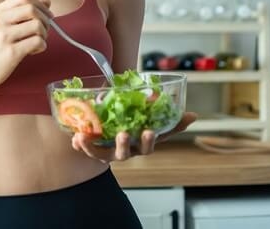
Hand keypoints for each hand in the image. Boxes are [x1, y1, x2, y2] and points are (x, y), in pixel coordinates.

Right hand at [0, 0, 52, 88]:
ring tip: (37, 41)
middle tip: (44, 30)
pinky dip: (42, 46)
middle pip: (32, 9)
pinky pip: (37, 42)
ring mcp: (4, 36)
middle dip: (45, 19)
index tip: (45, 14)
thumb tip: (47, 2)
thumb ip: (23, 11)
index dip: (39, 4)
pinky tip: (34, 50)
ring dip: (44, 34)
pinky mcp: (12, 52)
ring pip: (37, 25)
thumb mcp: (3, 24)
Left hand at [71, 112, 197, 162]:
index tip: (149, 131)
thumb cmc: (130, 124)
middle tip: (124, 134)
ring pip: (102, 154)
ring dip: (93, 147)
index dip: (150, 140)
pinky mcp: (93, 151)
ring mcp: (108, 152)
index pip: (150, 144)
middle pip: (128, 153)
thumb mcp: (147, 118)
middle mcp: (125, 150)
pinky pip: (86, 151)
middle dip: (126, 145)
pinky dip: (80, 145)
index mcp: (140, 143)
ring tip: (85, 136)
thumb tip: (193, 115)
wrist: (105, 132)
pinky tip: (76, 137)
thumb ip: (166, 116)